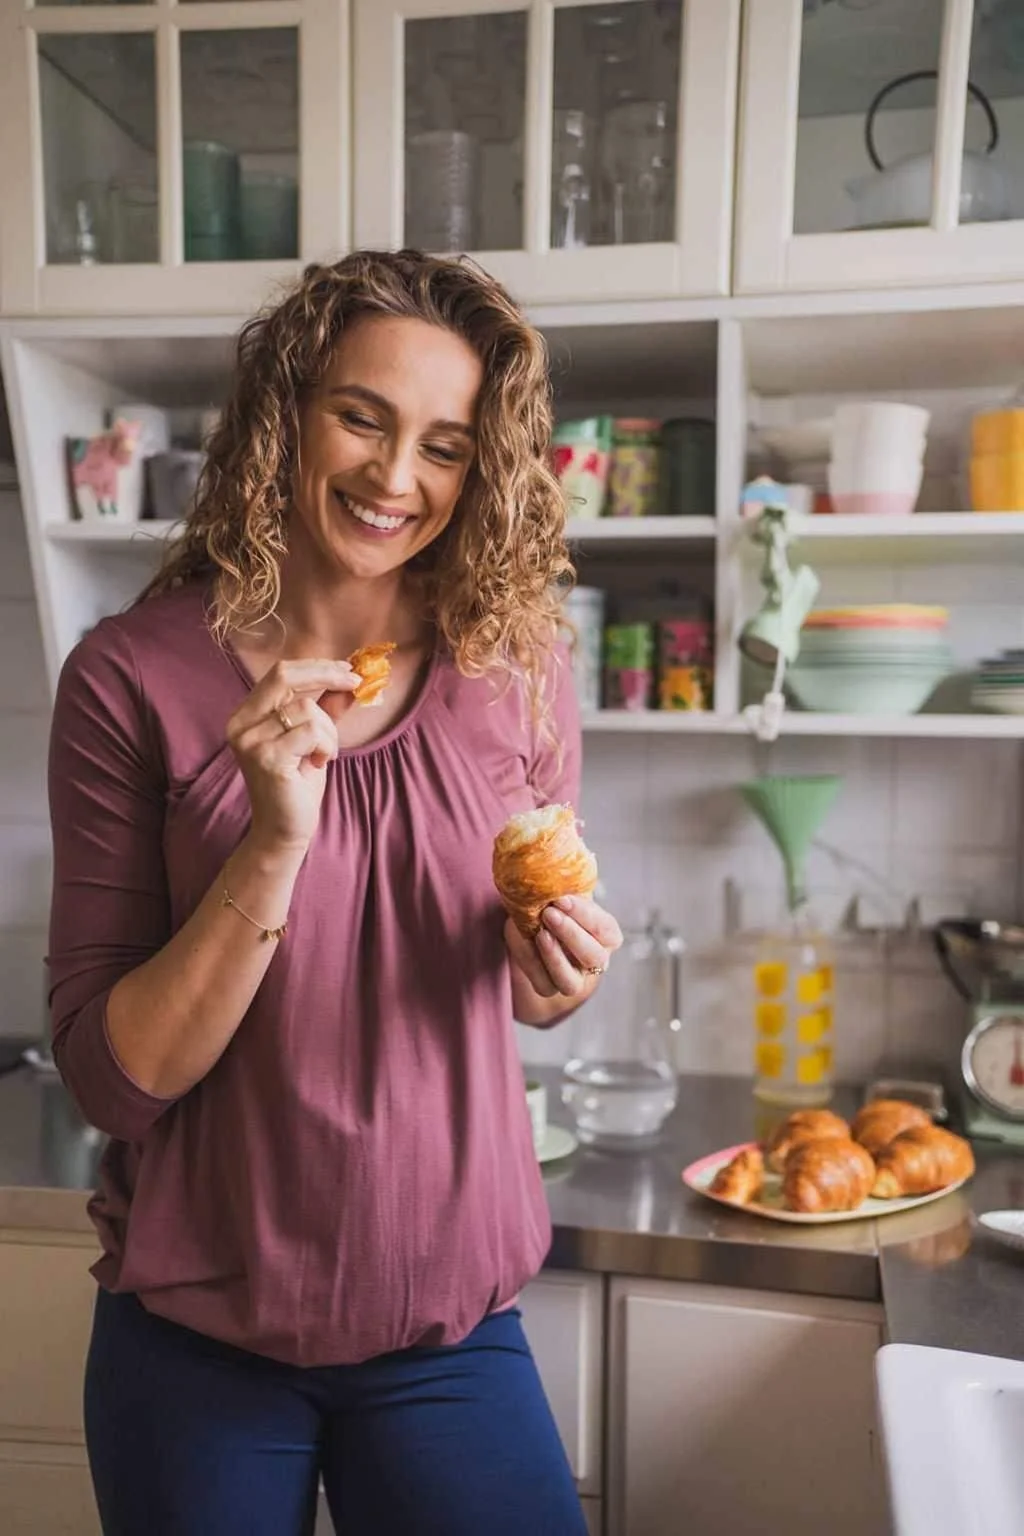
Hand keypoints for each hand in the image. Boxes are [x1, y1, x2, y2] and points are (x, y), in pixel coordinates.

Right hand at [226, 659, 360, 854]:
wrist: (284, 830)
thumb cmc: (298, 784)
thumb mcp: (313, 738)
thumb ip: (326, 708)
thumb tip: (350, 678)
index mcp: (246, 715)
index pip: (280, 673)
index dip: (317, 667)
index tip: (348, 671)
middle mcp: (240, 725)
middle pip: (285, 677)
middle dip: (327, 675)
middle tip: (355, 684)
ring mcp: (250, 742)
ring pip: (307, 709)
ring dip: (329, 731)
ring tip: (324, 754)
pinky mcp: (267, 758)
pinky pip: (311, 732)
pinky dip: (327, 746)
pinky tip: (320, 763)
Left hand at [505, 894, 622, 1000]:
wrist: (531, 925)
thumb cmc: (555, 905)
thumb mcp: (561, 895)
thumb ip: (564, 890)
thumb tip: (553, 876)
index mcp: (607, 936)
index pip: (605, 929)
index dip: (585, 914)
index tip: (562, 899)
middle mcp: (596, 962)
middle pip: (594, 957)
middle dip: (571, 934)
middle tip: (550, 912)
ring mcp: (574, 979)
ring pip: (571, 982)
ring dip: (555, 957)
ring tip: (540, 933)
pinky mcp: (549, 988)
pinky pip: (544, 984)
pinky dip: (532, 962)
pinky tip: (524, 940)